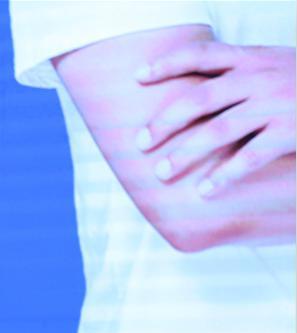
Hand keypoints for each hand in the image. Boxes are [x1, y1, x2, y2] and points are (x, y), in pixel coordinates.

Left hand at [135, 42, 294, 196]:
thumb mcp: (276, 64)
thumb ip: (241, 73)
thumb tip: (195, 95)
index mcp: (253, 59)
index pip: (202, 55)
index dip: (167, 63)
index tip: (137, 77)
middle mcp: (260, 78)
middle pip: (199, 98)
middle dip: (165, 122)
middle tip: (140, 143)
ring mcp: (276, 104)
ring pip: (218, 130)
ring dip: (185, 153)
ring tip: (162, 172)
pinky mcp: (291, 131)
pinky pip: (250, 156)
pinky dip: (224, 175)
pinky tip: (205, 192)